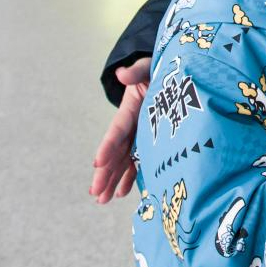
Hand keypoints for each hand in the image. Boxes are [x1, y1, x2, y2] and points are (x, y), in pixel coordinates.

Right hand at [89, 57, 150, 202]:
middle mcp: (132, 123)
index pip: (118, 129)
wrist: (169, 72)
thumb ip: (137, 70)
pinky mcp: (150, 139)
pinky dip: (130, 175)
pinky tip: (121, 192)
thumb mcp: (148, 66)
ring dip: (113, 179)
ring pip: (124, 160)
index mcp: (131, 107)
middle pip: (116, 150)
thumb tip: (121, 73)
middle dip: (105, 172)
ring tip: (102, 200)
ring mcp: (140, 133)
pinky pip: (138, 159)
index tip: (98, 162)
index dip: (108, 146)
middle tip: (96, 192)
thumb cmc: (157, 69)